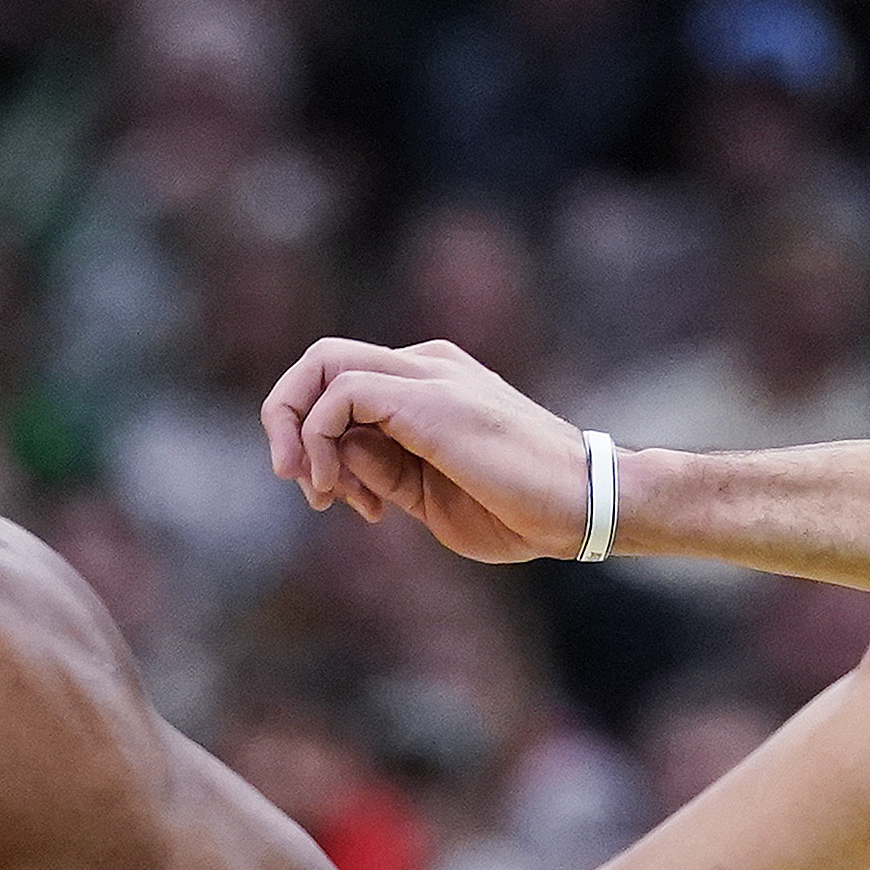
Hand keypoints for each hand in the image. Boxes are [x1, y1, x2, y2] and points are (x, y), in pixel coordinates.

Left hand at [261, 338, 593, 564]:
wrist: (584, 506)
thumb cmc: (519, 509)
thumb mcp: (427, 494)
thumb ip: (381, 469)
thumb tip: (333, 457)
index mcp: (429, 382)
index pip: (341, 383)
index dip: (315, 439)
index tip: (333, 498)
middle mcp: (426, 364)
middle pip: (322, 360)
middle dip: (286, 419)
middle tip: (294, 481)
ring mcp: (429, 374)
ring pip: (323, 364)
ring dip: (296, 431)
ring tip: (323, 494)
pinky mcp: (428, 397)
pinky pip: (342, 392)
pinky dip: (318, 439)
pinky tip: (339, 487)